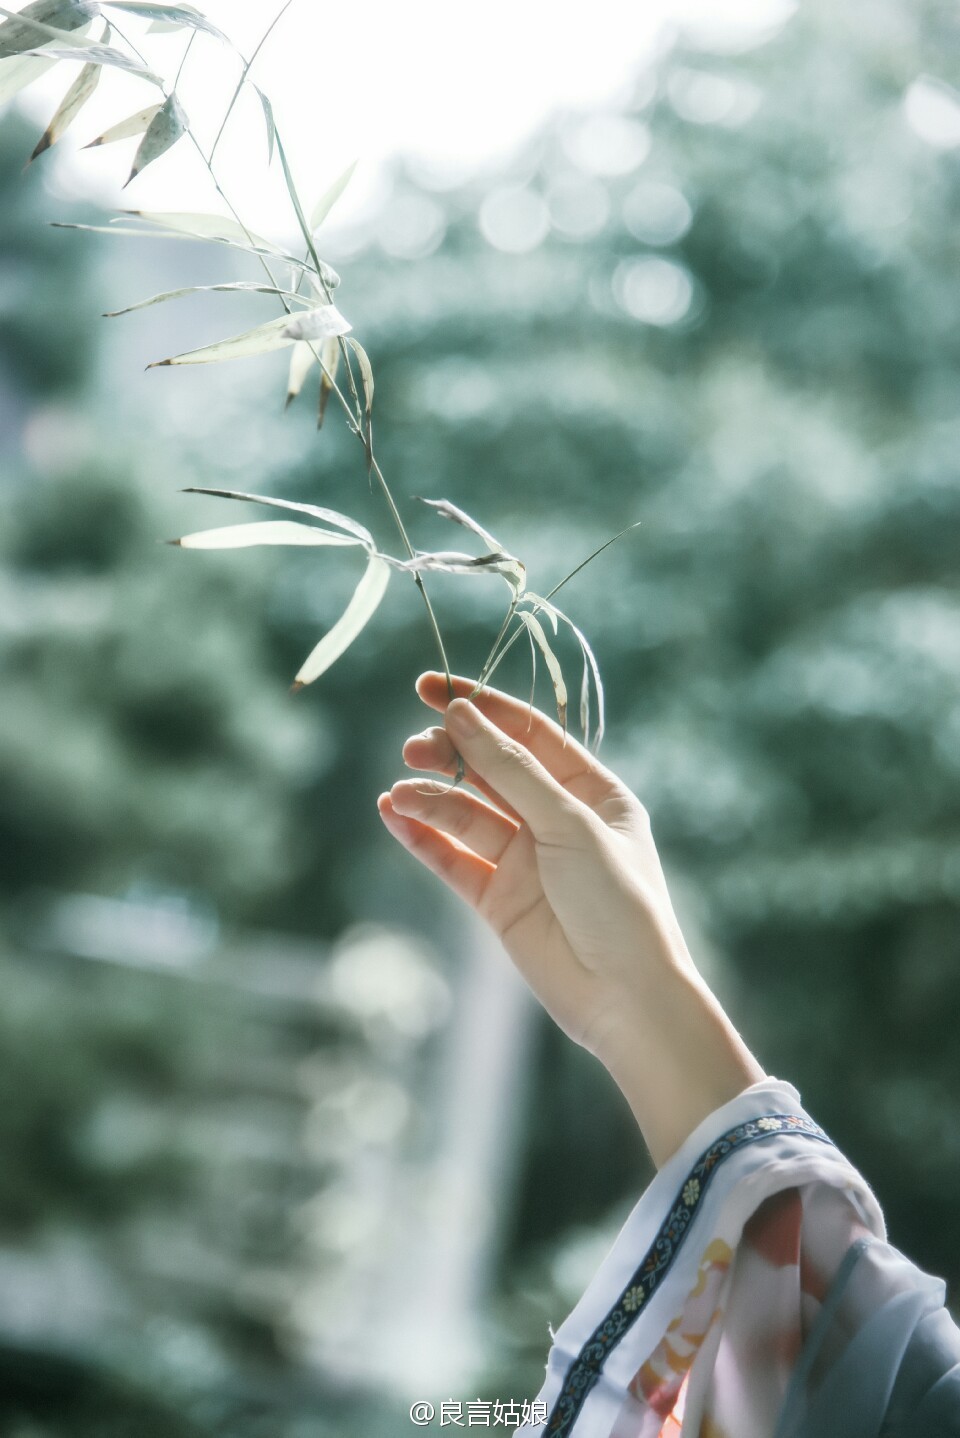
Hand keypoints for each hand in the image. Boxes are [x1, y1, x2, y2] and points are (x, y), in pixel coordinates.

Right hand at [378, 673, 763, 1165]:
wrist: (626, 998)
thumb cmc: (619, 903)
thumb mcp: (570, 825)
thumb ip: (512, 771)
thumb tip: (461, 716)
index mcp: (592, 792)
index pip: (528, 734)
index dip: (481, 707)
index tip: (430, 686)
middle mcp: (556, 820)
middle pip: (490, 770)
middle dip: (450, 753)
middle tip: (414, 747)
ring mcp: (525, 860)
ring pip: (465, 813)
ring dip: (431, 798)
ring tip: (398, 793)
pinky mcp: (497, 900)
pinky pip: (451, 858)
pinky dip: (421, 837)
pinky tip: (393, 815)